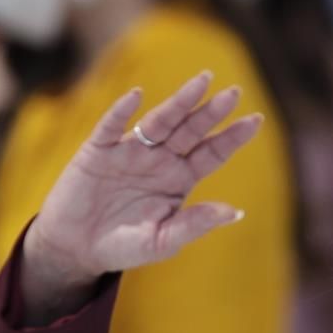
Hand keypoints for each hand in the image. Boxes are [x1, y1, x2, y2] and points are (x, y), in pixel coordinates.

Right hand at [20, 73, 264, 323]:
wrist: (76, 250)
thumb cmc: (122, 247)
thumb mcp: (162, 241)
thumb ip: (194, 224)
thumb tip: (234, 212)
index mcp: (179, 180)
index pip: (211, 153)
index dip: (232, 137)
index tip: (256, 120)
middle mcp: (159, 159)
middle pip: (190, 130)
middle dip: (211, 112)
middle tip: (234, 93)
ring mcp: (130, 151)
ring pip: (159, 121)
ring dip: (179, 102)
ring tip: (202, 82)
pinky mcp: (98, 150)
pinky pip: (111, 126)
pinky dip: (122, 111)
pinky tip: (136, 96)